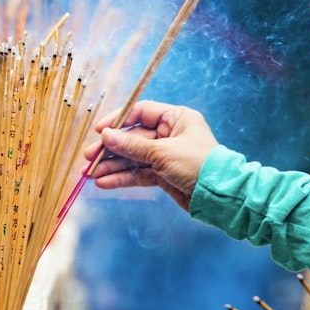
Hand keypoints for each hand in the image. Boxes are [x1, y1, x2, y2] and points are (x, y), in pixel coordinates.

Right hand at [83, 101, 218, 210]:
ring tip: (90, 174)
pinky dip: (122, 178)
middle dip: (111, 149)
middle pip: (133, 138)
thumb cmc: (198, 165)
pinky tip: (104, 183)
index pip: (141, 113)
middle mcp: (169, 135)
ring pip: (133, 158)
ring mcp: (165, 156)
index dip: (118, 121)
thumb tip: (106, 136)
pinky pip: (138, 174)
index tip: (99, 131)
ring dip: (112, 166)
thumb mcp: (163, 152)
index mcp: (176, 118)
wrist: (220, 196)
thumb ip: (132, 146)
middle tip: (89, 158)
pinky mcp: (163, 175)